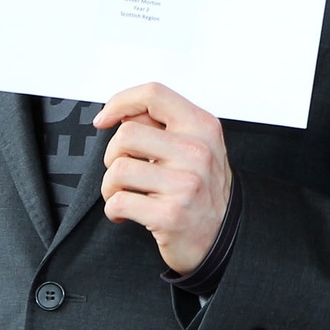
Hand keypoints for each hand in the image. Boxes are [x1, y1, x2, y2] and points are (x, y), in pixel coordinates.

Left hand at [94, 82, 231, 273]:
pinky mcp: (171, 214)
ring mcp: (185, 183)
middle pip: (126, 134)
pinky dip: (114, 211)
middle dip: (112, 156)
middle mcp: (197, 151)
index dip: (121, 102)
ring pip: (117, 169)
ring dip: (110, 187)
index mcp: (202, 126)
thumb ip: (165, 126)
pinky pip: (118, 203)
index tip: (105, 119)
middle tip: (124, 172)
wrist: (224, 234)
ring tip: (126, 194)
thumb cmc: (203, 188)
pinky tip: (128, 213)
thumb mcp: (197, 145)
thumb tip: (123, 113)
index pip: (154, 95)